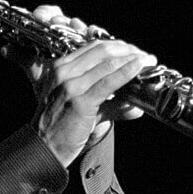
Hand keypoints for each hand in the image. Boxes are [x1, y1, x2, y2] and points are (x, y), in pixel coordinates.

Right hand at [2, 5, 156, 166]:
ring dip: (132, 59)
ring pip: (107, 63)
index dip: (117, 46)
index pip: (93, 47)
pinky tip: (139, 68)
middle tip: (145, 56)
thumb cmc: (59, 126)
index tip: (133, 51)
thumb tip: (134, 106)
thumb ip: (105, 100)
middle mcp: (63, 72)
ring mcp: (70, 86)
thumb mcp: (78, 104)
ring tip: (148, 61)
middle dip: (127, 50)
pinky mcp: (80, 101)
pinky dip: (127, 72)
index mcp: (59, 67)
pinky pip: (109, 82)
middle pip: (102, 51)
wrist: (44, 147)